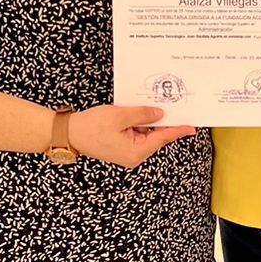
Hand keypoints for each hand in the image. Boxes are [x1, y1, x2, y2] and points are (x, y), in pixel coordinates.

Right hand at [69, 106, 194, 168]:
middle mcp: (133, 156)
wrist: (69, 133)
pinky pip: (134, 135)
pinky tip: (131, 113)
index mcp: (136, 152)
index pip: (163, 138)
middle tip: (165, 105)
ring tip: (135, 108)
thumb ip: (143, 115)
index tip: (191, 127)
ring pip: (144, 134)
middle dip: (159, 121)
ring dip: (144, 121)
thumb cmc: (91, 126)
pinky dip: (135, 124)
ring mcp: (126, 153)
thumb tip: (160, 115)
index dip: (178, 131)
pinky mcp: (119, 148)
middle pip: (154, 136)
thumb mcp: (121, 115)